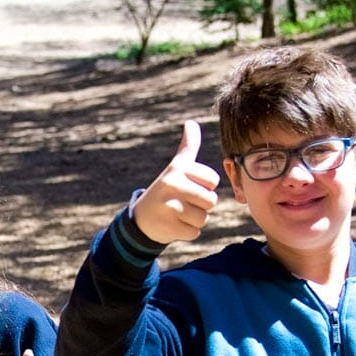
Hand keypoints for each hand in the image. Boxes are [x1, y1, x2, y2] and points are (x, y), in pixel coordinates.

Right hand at [132, 120, 221, 245]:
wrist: (142, 217)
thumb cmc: (167, 189)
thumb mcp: (176, 166)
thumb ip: (188, 146)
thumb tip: (191, 122)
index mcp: (178, 169)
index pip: (213, 180)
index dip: (205, 186)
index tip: (189, 186)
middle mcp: (173, 185)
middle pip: (211, 201)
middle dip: (202, 206)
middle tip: (184, 203)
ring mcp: (169, 206)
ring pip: (203, 218)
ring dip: (195, 220)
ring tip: (179, 214)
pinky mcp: (168, 227)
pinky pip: (194, 233)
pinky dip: (187, 232)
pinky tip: (174, 225)